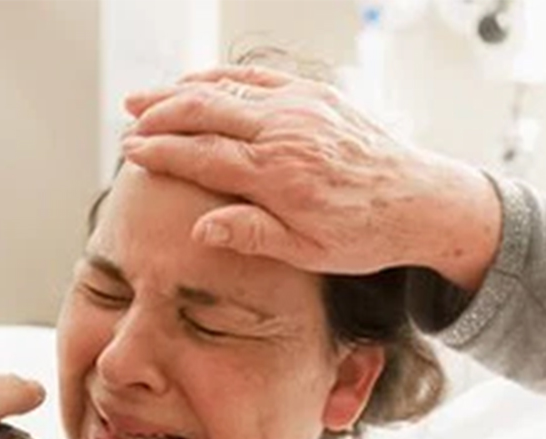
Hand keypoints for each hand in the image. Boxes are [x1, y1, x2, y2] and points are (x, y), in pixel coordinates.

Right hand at [122, 67, 498, 286]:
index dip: (161, 151)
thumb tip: (200, 228)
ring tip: (143, 100)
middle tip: (127, 125)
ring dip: (180, 92)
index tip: (130, 152)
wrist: (418, 201)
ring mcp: (300, 106)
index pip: (203, 155)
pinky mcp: (315, 95)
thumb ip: (253, 234)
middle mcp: (286, 131)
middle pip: (204, 112)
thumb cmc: (363, 235)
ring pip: (225, 89)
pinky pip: (256, 78)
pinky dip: (220, 78)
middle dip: (159, 115)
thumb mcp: (308, 251)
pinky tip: (196, 83)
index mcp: (279, 175)